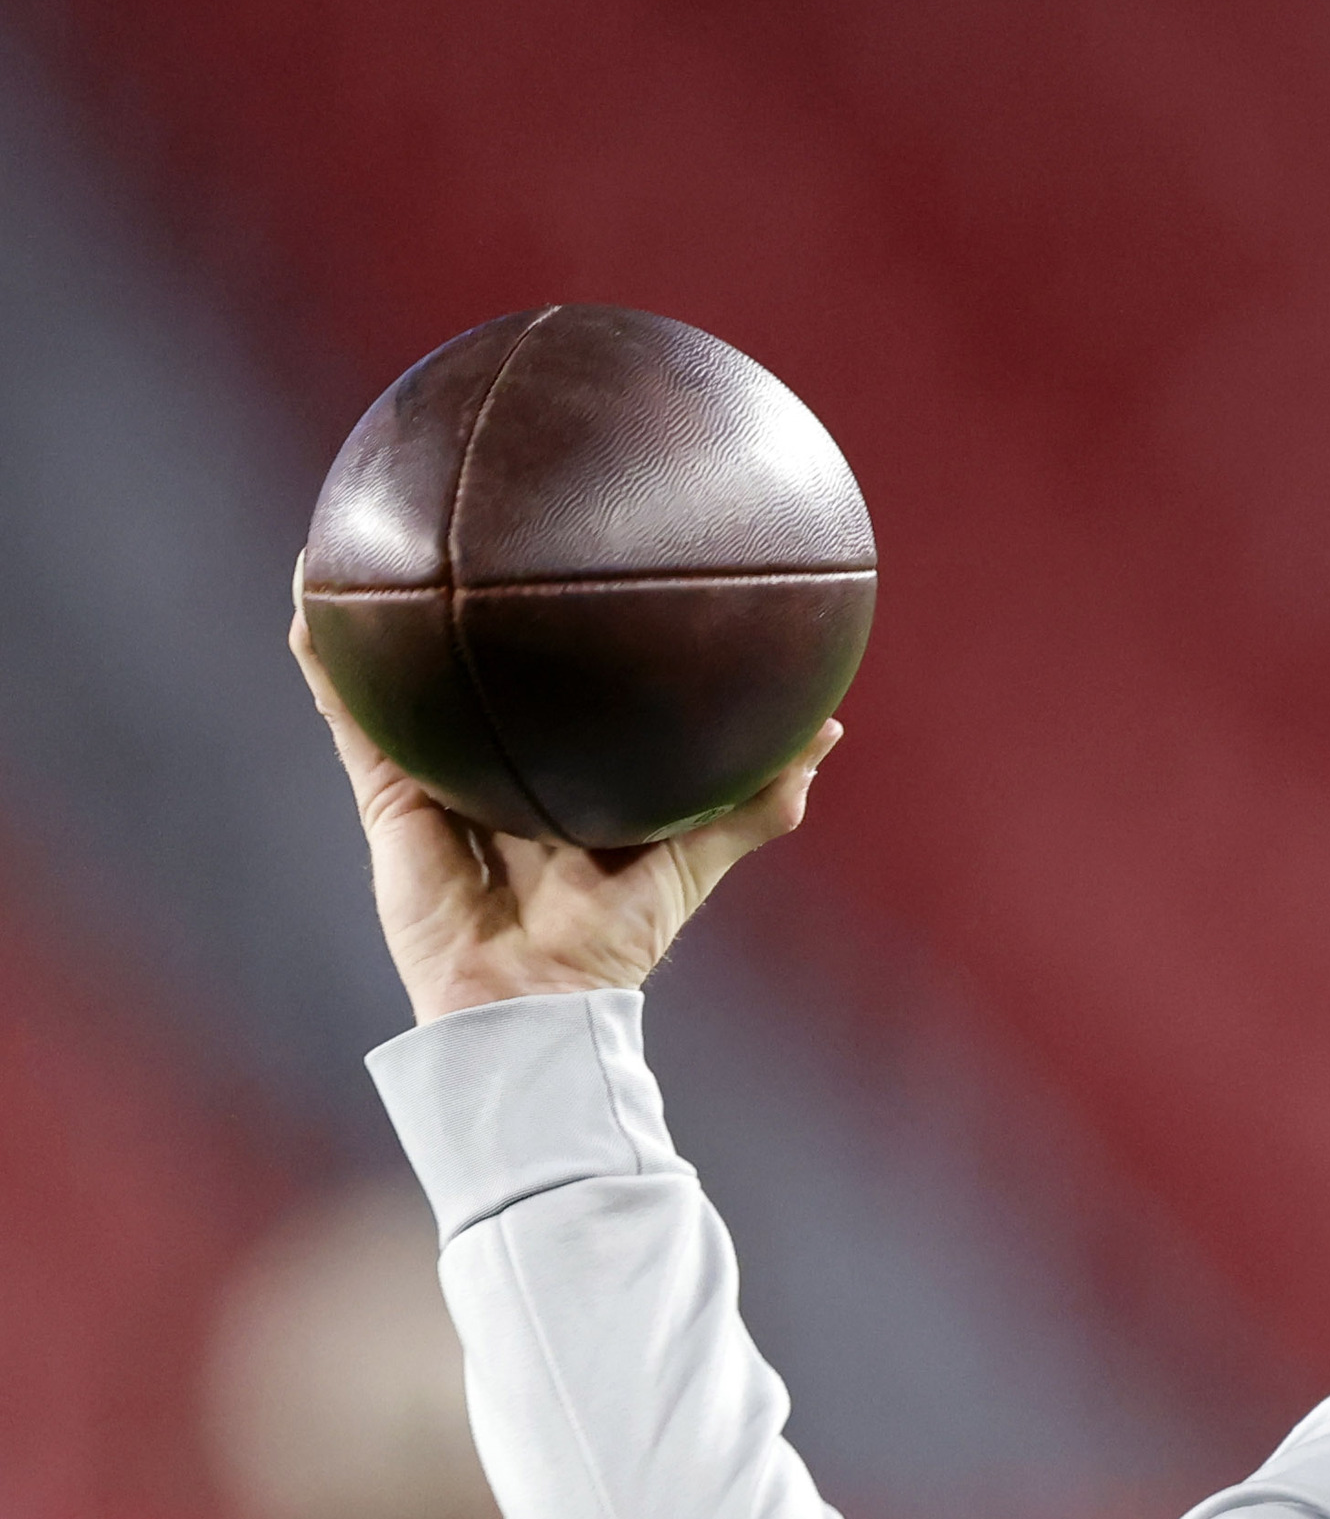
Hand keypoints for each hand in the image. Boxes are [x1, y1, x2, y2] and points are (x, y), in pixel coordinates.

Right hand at [292, 559, 831, 1024]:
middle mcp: (496, 765)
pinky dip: (323, 652)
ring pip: (398, 676)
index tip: (570, 560)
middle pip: (477, 672)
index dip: (560, 637)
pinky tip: (312, 588)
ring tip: (370, 530)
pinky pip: (348, 709)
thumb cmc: (615, 940)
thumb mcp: (694, 857)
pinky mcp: (387, 790)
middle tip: (472, 520)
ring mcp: (435, 771)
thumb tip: (828, 732)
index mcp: (562, 775)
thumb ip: (755, 802)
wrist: (532, 997)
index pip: (560, 693)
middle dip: (467, 607)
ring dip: (378, 609)